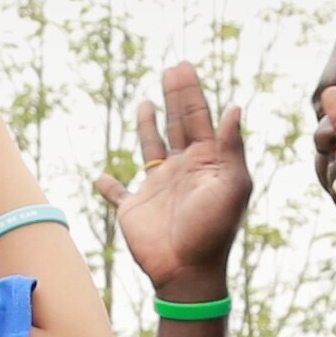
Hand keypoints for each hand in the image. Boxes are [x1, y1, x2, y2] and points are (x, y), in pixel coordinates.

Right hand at [97, 60, 252, 301]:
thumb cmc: (213, 229)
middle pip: (178, 124)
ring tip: (145, 103)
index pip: (198, 118)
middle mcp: (182, 169)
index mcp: (205, 162)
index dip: (192, 92)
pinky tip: (101, 178)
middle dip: (175, 96)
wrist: (187, 270)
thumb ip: (230, 147)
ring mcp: (157, 187)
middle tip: (172, 69)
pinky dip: (108, 186)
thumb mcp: (231, 185)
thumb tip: (234, 107)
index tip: (184, 66)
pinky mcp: (134, 208)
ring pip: (151, 148)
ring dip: (147, 126)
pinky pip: (118, 192)